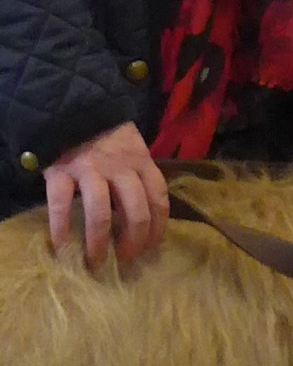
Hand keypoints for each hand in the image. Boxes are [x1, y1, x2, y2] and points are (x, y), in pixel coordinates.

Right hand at [43, 122, 167, 268]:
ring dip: (100, 242)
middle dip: (133, 242)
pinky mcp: (60, 169)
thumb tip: (147, 219)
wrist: (70, 105)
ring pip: (101, 212)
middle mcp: (120, 167)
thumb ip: (140, 177)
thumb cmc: (106, 136)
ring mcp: (90, 168)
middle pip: (136, 212)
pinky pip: (60, 202)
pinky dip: (60, 227)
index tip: (150, 248)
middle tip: (126, 259)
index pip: (159, 201)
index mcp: (143, 163)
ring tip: (96, 260)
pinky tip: (62, 244)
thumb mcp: (133, 150)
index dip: (157, 229)